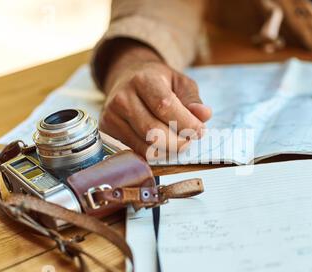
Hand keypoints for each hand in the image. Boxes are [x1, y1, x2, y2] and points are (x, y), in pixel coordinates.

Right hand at [99, 40, 211, 158]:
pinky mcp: (107, 129)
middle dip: (177, 142)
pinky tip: (163, 147)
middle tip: (189, 141)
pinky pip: (135, 151)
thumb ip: (193, 99)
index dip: (186, 123)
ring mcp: (111, 114)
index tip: (200, 130)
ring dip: (167, 150)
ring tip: (178, 143)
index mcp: (143, 79)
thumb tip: (204, 115)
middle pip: (153, 131)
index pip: (165, 106)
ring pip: (144, 145)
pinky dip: (154, 154)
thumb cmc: (158, 82)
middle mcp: (123, 97)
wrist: (127, 78)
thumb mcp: (180, 83)